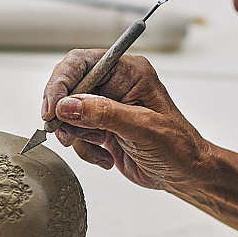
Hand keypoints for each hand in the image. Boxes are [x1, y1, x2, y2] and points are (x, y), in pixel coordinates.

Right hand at [42, 50, 203, 191]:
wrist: (185, 174)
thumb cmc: (177, 146)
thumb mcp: (142, 128)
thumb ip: (104, 114)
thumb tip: (68, 106)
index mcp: (128, 71)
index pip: (81, 62)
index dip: (61, 82)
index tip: (52, 108)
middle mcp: (115, 84)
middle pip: (68, 87)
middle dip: (64, 114)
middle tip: (66, 134)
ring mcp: (106, 106)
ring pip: (68, 113)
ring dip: (75, 135)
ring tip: (98, 146)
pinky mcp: (101, 127)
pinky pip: (76, 134)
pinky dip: (85, 149)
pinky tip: (106, 157)